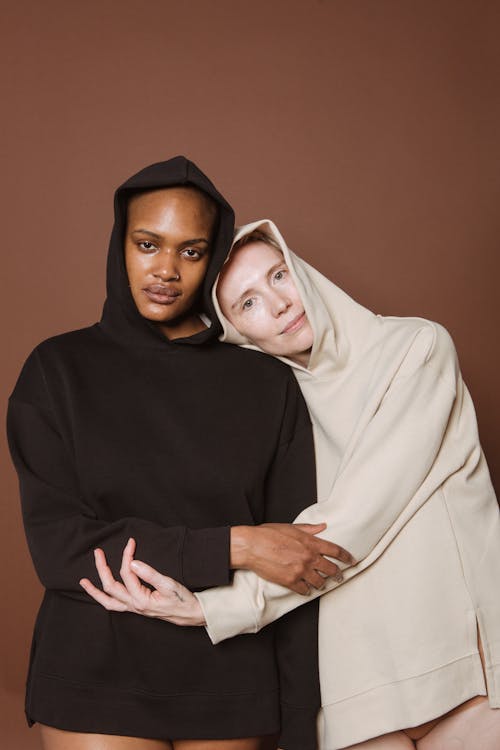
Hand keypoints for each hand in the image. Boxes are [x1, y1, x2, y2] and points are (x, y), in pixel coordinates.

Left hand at [79, 538, 205, 625]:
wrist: (189, 614)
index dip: (127, 556)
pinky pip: (114, 606)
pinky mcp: (135, 609)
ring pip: (108, 601)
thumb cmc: (181, 599)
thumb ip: (150, 574)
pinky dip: (104, 598)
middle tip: (98, 552)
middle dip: (102, 568)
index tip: (131, 542)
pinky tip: (100, 592)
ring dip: (94, 591)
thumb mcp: (169, 584)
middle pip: (110, 586)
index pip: (127, 573)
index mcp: (141, 599)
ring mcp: (133, 609)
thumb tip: (132, 563)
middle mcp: (133, 605)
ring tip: (83, 581)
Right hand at [230, 522, 354, 594]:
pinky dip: (306, 590)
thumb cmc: (267, 534)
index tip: (352, 561)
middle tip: (339, 576)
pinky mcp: (290, 582)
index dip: (346, 557)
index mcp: (310, 542)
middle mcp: (308, 557)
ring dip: (321, 583)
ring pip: (320, 582)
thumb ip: (309, 529)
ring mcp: (300, 571)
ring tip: (321, 583)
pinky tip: (305, 589)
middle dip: (337, 574)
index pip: (335, 550)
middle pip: (331, 569)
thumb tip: (322, 526)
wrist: (251, 546)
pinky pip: (304, 590)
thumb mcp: (290, 527)